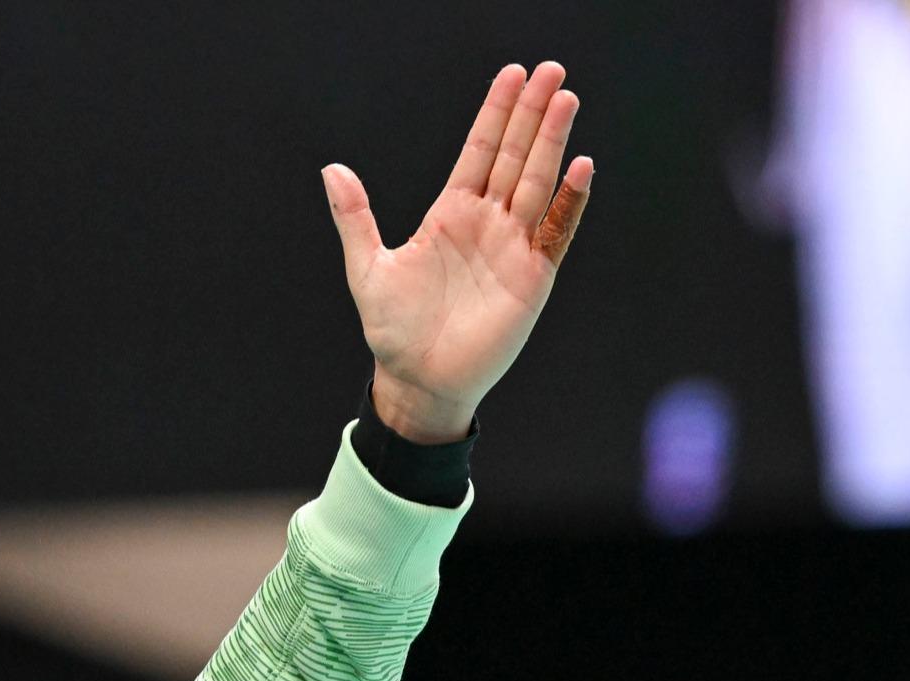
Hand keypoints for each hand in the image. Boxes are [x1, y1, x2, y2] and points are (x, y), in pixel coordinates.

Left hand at [324, 62, 596, 444]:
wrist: (418, 381)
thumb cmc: (393, 331)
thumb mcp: (367, 269)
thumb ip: (355, 218)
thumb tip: (331, 169)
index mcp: (450, 214)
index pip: (479, 151)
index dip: (495, 113)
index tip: (512, 74)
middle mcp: (486, 224)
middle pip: (514, 156)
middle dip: (531, 114)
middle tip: (551, 70)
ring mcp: (512, 248)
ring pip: (537, 183)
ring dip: (551, 143)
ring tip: (565, 100)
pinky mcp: (532, 278)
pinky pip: (555, 232)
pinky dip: (568, 202)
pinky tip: (579, 167)